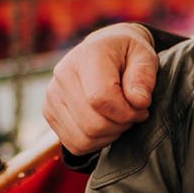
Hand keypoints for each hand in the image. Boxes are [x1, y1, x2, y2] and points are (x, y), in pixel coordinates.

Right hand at [43, 23, 159, 154]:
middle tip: (133, 113)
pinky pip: (75, 144)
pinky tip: (106, 124)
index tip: (142, 107)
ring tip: (120, 117)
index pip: (101, 99)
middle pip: (92, 124)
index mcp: (86, 57)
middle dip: (121, 125)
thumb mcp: (143, 56)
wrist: (103, 48)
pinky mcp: (50, 113)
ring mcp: (52, 96)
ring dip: (110, 135)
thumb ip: (143, 77)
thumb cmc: (126, 55)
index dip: (127, 112)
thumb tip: (138, 101)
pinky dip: (96, 142)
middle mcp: (62, 76)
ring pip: (84, 138)